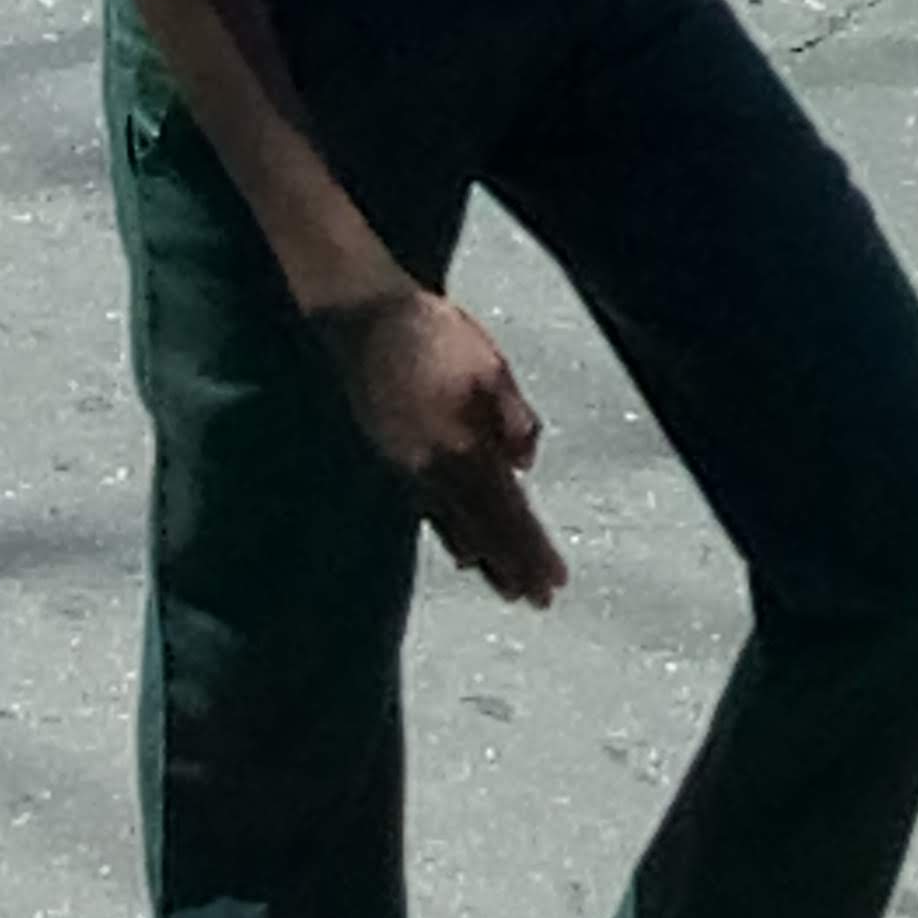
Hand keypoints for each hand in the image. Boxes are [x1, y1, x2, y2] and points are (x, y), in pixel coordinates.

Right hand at [315, 287, 566, 606]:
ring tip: (508, 590)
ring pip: (452, 524)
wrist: (366, 316)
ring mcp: (409, 465)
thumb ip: (510, 412)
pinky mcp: (397, 457)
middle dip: (511, 564)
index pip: (503, 510)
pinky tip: (463, 549)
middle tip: (540, 600)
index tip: (552, 582)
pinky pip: (429, 507)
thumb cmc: (434, 332)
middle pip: (480, 527)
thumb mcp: (487, 361)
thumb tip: (526, 466)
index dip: (528, 548)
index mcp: (460, 443)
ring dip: (484, 557)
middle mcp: (432, 466)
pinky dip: (451, 533)